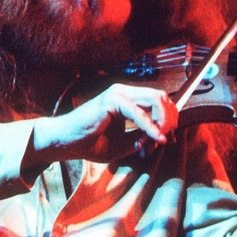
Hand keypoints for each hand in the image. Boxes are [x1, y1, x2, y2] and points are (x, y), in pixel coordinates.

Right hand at [31, 83, 177, 163]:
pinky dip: (149, 126)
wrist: (66, 143)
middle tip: (168, 138)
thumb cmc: (91, 143)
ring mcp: (118, 93)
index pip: (159, 101)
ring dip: (162, 121)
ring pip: (155, 99)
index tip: (170, 139)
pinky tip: (155, 138)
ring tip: (160, 139)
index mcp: (128, 99)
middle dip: (170, 119)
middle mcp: (125, 92)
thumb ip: (142, 138)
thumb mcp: (124, 144)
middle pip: (161, 97)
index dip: (169, 119)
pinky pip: (138, 112)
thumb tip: (161, 138)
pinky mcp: (111, 100)